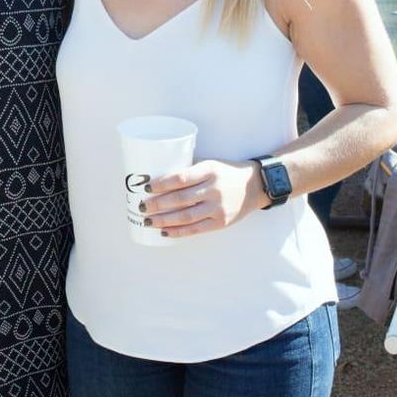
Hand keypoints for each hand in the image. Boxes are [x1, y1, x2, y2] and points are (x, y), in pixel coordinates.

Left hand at [139, 160, 264, 237]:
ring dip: (163, 220)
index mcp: (209, 171)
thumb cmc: (225, 173)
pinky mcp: (221, 222)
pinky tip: (164, 231)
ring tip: (148, 220)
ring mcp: (218, 208)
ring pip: (185, 216)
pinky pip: (196, 229)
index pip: (180, 178)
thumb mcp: (209, 164)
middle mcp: (214, 189)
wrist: (255, 186)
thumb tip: (157, 178)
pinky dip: (178, 232)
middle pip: (180, 199)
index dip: (161, 184)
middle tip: (142, 206)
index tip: (147, 187)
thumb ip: (189, 171)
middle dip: (157, 204)